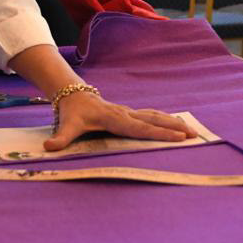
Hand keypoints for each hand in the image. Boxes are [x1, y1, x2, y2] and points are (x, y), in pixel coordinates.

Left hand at [44, 89, 191, 151]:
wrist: (74, 95)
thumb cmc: (73, 112)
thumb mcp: (66, 125)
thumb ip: (61, 138)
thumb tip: (50, 147)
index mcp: (114, 118)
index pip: (139, 127)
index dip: (158, 132)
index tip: (176, 137)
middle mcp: (125, 114)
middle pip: (153, 120)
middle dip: (173, 127)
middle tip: (192, 135)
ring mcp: (129, 112)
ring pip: (156, 116)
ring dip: (173, 123)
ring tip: (192, 131)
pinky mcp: (131, 114)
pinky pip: (152, 116)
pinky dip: (167, 120)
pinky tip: (179, 125)